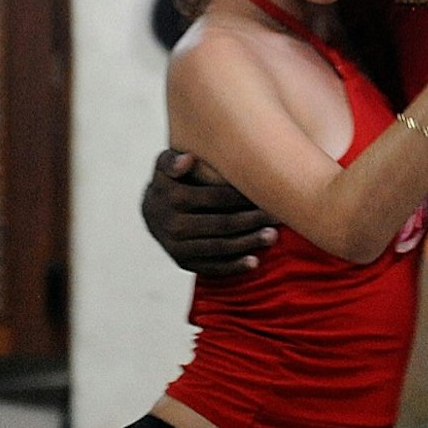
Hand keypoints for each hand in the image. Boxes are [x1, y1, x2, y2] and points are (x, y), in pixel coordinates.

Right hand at [140, 149, 275, 277]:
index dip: (241, 197)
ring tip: (273, 236)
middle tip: (277, 215)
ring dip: (248, 242)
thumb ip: (172, 160)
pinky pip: (211, 267)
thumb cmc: (169, 181)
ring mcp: (178, 247)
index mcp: (173, 198)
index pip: (214, 198)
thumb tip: (187, 160)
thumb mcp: (164, 165)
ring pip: (219, 247)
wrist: (150, 212)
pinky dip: (234, 266)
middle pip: (221, 224)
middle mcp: (174, 225)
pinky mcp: (183, 263)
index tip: (266, 193)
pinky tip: (255, 261)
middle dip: (251, 220)